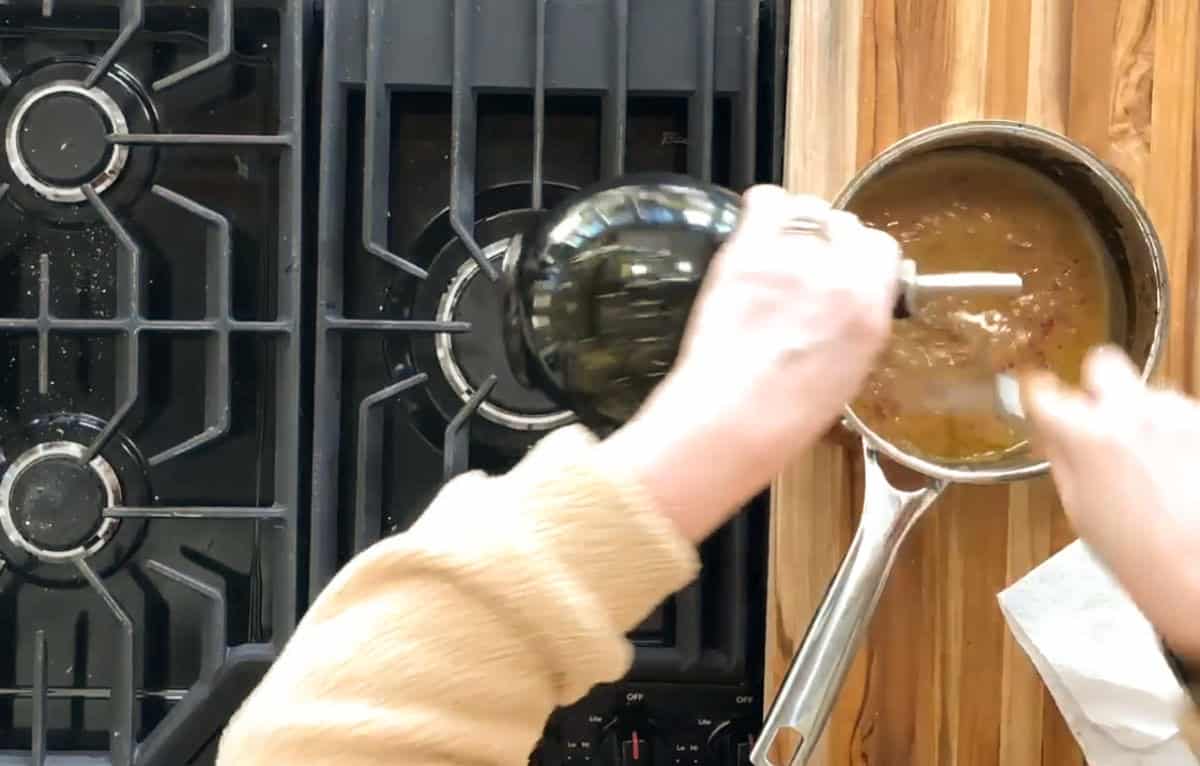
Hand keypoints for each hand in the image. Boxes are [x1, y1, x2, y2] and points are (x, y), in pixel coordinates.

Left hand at [596, 185, 901, 540]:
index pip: (881, 249)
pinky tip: (752, 234)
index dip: (860, 256)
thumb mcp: (846, 373)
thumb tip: (844, 304)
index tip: (843, 269)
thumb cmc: (785, 415)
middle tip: (802, 268)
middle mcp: (839, 275)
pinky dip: (760, 210)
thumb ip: (853, 325)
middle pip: (846, 224)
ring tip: (776, 252)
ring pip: (808, 208)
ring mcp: (793, 258)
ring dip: (796, 223)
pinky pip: (764, 200)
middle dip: (828, 241)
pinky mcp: (748, 251)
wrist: (732, 418)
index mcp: (870, 311)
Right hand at [1023, 346, 1199, 657]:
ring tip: (1150, 463)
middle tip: (1098, 416)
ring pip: (1150, 393)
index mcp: (1087, 435)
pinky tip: (1176, 472)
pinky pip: (1182, 415)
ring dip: (1143, 415)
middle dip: (1096, 384)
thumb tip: (1051, 428)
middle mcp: (1134, 412)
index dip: (1039, 395)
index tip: (1041, 398)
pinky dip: (1175, 434)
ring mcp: (1179, 415)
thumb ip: (1062, 456)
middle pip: (1104, 363)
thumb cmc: (1140, 556)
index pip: (1045, 392)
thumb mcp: (1078, 509)